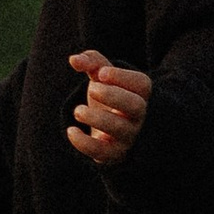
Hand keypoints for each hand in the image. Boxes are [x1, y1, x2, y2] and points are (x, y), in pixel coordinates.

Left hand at [65, 50, 150, 165]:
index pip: (141, 84)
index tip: (100, 73)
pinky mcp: (114, 154)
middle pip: (136, 106)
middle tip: (91, 88)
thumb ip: (91, 61)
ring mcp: (129, 137)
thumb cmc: (108, 97)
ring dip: (96, 118)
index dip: (122, 76)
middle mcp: (139, 116)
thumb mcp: (103, 77)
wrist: (110, 132)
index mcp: (141, 94)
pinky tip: (71, 130)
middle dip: (113, 96)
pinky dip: (84, 143)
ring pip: (120, 128)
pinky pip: (103, 152)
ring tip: (77, 111)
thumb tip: (74, 59)